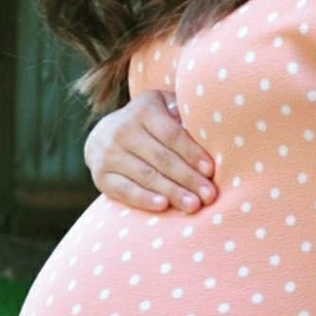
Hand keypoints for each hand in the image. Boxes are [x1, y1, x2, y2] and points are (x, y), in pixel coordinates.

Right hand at [84, 90, 217, 212]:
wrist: (104, 134)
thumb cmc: (151, 123)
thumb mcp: (166, 108)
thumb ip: (185, 116)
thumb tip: (215, 133)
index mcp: (144, 109)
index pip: (172, 134)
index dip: (192, 153)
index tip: (210, 170)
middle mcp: (122, 129)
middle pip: (161, 158)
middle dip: (188, 178)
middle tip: (209, 195)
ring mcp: (108, 153)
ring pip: (146, 176)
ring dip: (172, 192)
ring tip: (193, 205)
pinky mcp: (100, 176)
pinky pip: (124, 190)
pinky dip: (143, 199)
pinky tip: (163, 207)